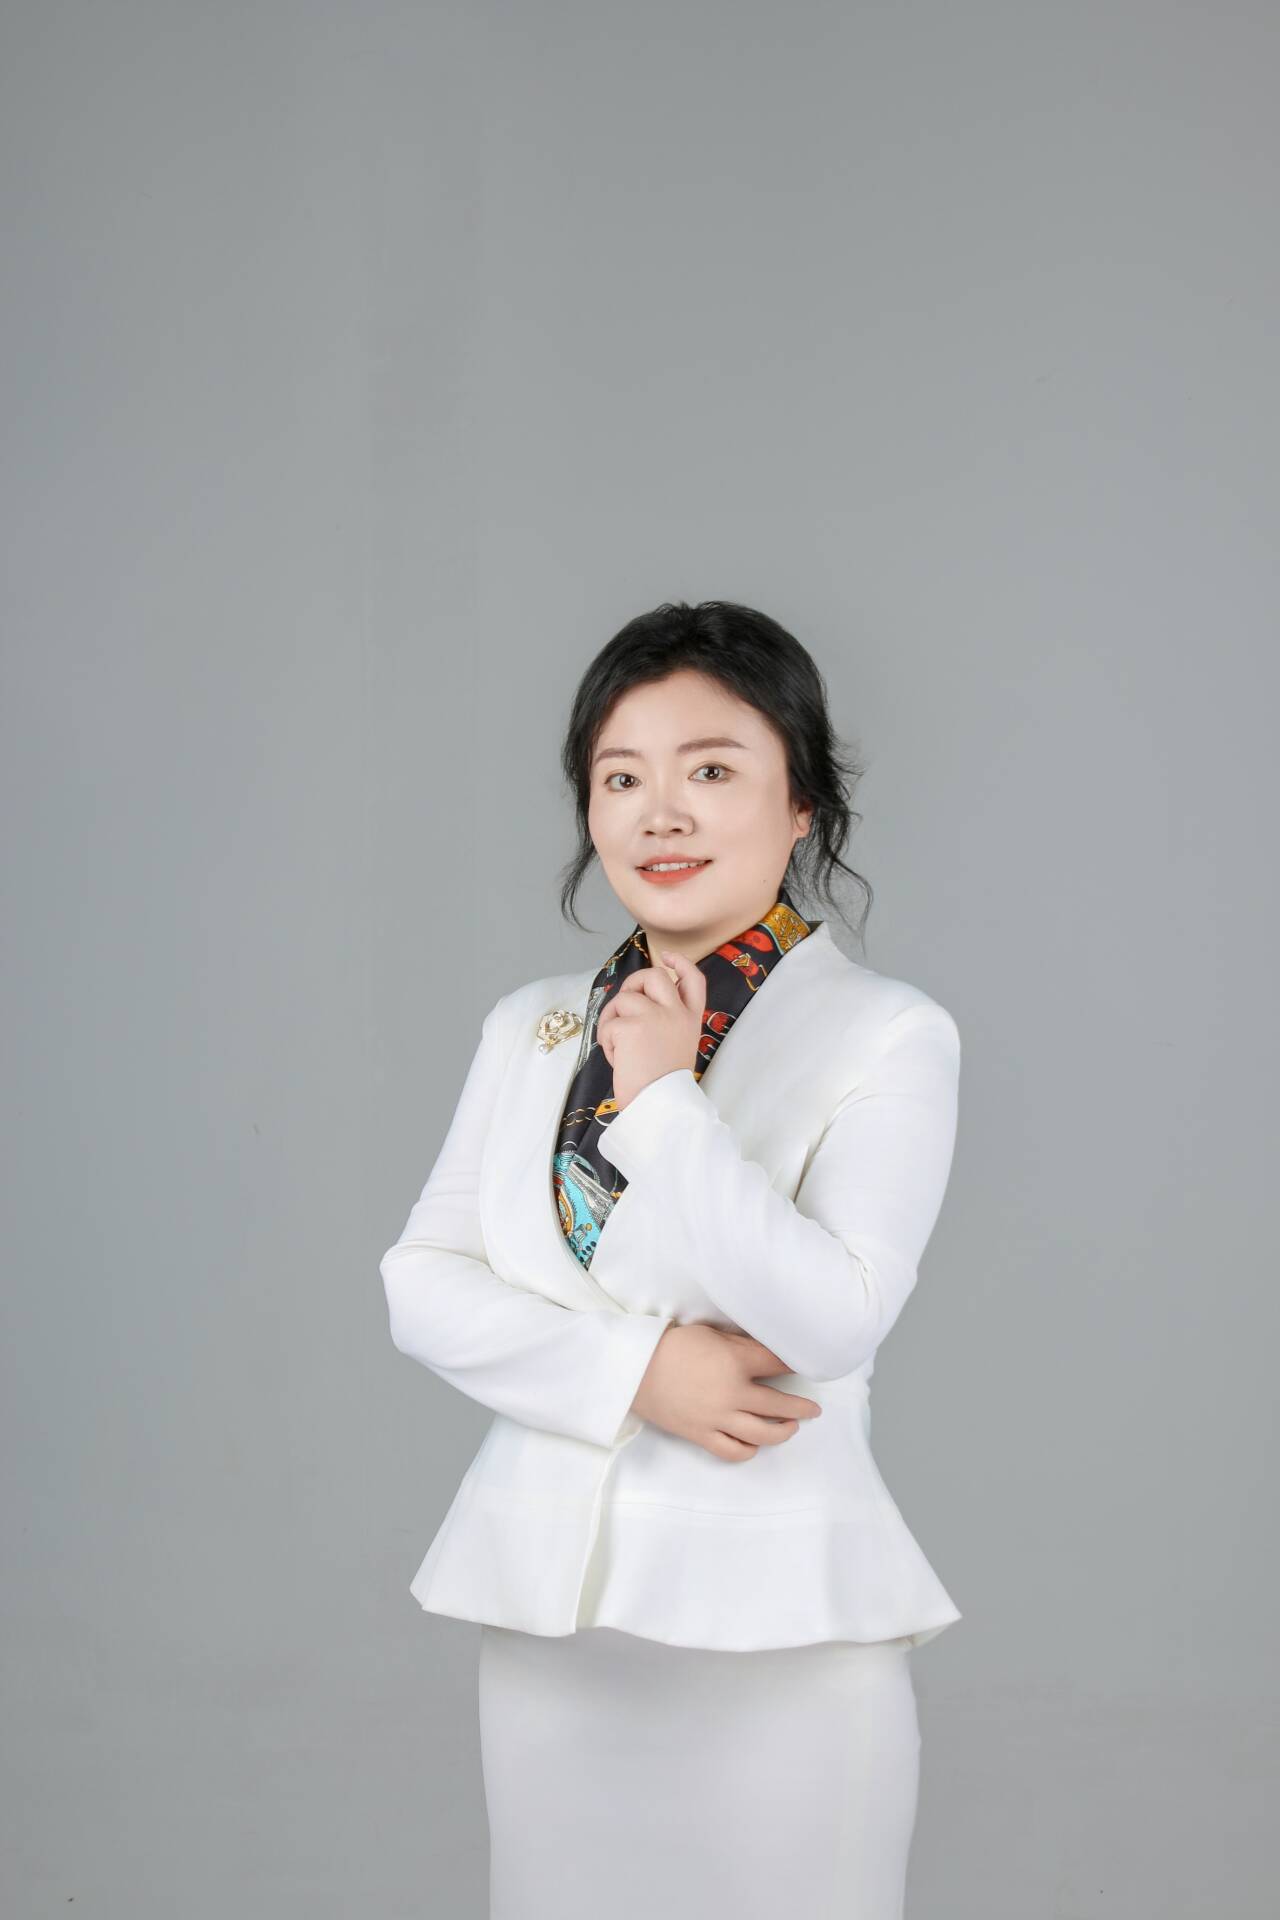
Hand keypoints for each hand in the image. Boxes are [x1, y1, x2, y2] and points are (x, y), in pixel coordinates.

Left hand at [597, 944, 707, 1110]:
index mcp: (690, 1019)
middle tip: (625, 1006)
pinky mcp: (631, 1026)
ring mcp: (654, 1017)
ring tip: (617, 1045)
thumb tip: (639, 1003)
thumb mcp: (678, 1046)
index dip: (680, 963)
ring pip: (625, 997)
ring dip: (613, 1018)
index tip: (667, 957)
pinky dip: (607, 1041)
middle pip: (654, 976)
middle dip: (634, 983)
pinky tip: (617, 1060)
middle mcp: (675, 1013)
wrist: (661, 1106)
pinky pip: (609, 1023)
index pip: (693, 979)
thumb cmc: (664, 1085)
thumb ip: (668, 1022)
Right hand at [629, 1324, 822, 1461]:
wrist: (634, 1369)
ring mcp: (718, 1418)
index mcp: (735, 1362)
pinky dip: (749, 1450)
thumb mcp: (710, 1333)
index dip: (795, 1367)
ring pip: (763, 1434)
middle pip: (780, 1405)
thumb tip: (766, 1348)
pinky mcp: (702, 1434)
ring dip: (783, 1431)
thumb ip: (740, 1343)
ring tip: (791, 1428)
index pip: (778, 1366)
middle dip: (802, 1408)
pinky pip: (733, 1451)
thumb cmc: (671, 1344)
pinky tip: (756, 1444)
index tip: (805, 1368)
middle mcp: (732, 1394)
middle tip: (814, 1409)